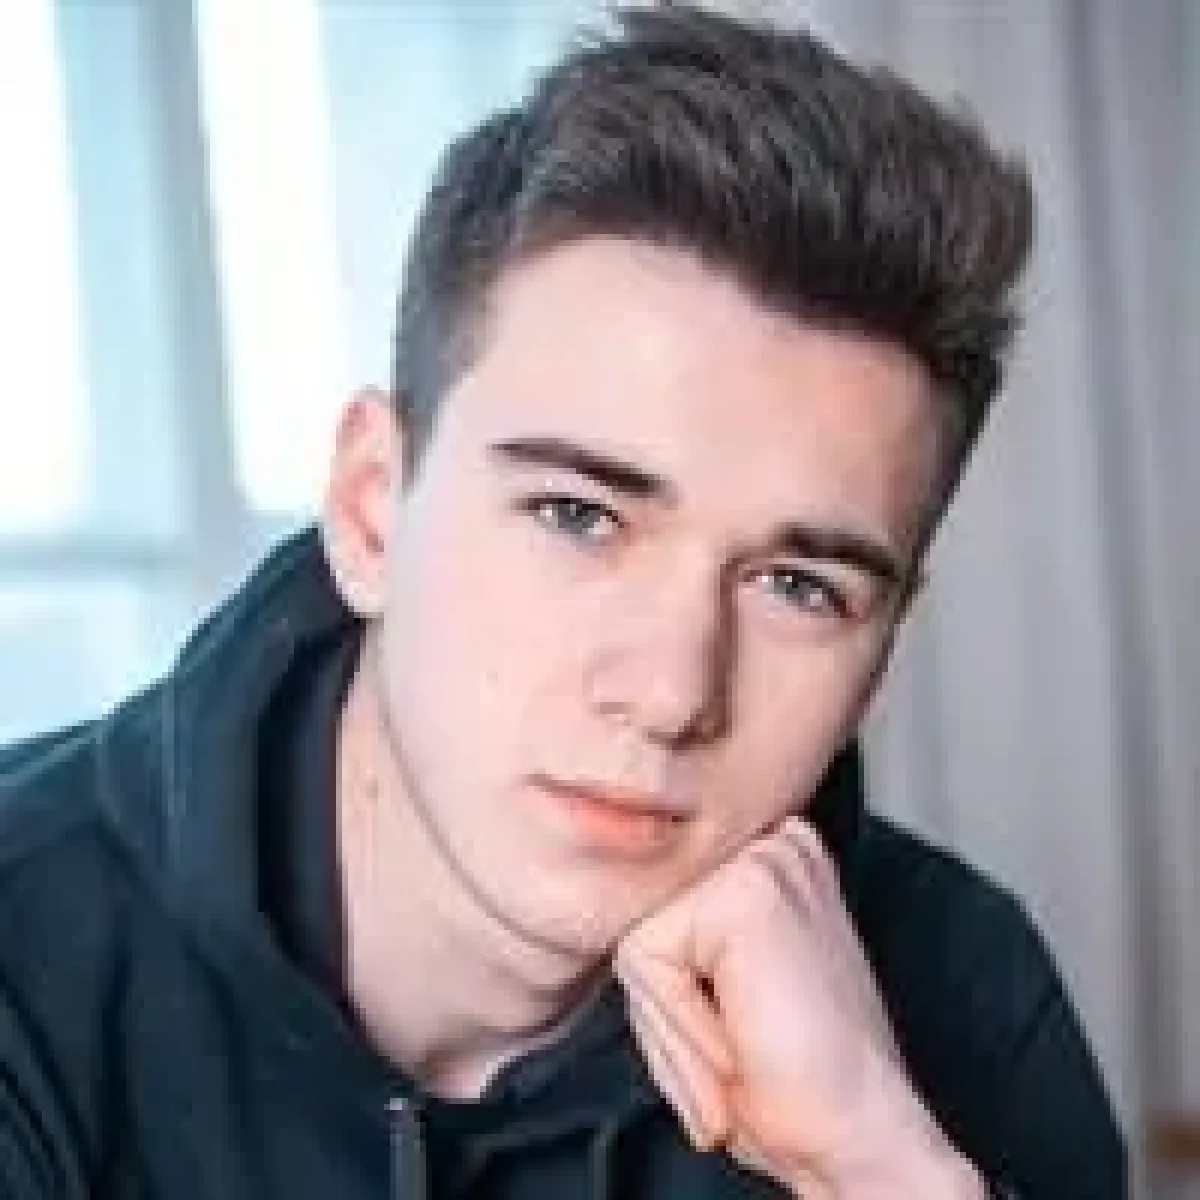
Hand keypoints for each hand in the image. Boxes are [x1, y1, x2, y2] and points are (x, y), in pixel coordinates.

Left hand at [613, 816, 985, 1197]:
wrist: (857, 1137)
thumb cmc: (792, 1083)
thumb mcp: (722, 991)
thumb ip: (683, 941)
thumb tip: (618, 922)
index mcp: (772, 865)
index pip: (660, 920)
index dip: (678, 1000)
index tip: (740, 1042)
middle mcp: (775, 846)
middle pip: (645, 929)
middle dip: (671, 1015)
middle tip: (740, 1055)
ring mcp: (765, 859)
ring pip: (640, 947)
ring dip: (676, 1031)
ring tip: (742, 1052)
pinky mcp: (747, 888)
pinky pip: (644, 960)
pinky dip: (680, 1026)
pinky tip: (741, 1043)